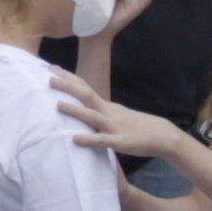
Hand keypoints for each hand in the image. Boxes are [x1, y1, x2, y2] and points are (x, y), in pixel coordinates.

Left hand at [55, 78, 175, 158]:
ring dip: (74, 110)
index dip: (69, 78)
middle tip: (48, 77)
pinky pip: (102, 140)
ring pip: (92, 116)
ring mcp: (114, 127)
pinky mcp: (121, 142)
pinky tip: (75, 138)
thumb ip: (100, 113)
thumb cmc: (136, 127)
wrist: (163, 136)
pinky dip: (88, 139)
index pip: (85, 88)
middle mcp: (108, 112)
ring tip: (57, 104)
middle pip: (86, 95)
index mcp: (106, 106)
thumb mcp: (116, 116)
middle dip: (67, 87)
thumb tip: (84, 109)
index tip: (51, 68)